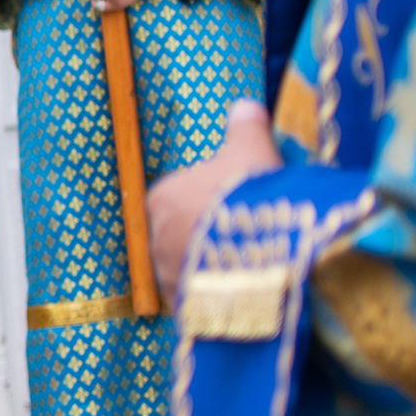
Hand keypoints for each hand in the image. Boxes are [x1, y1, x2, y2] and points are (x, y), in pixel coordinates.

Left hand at [147, 102, 281, 306]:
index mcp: (161, 198)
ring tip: (247, 267)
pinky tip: (244, 293)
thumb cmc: (248, 194)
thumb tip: (245, 105)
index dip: (205, 198)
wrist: (261, 254)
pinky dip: (217, 297)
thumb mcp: (252, 151)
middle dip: (204, 235)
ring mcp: (169, 278)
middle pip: (179, 234)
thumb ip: (245, 127)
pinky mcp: (188, 309)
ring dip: (210, 268)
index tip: (231, 203)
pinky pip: (200, 299)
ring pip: (188, 268)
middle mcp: (154, 240)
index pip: (175, 195)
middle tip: (241, 235)